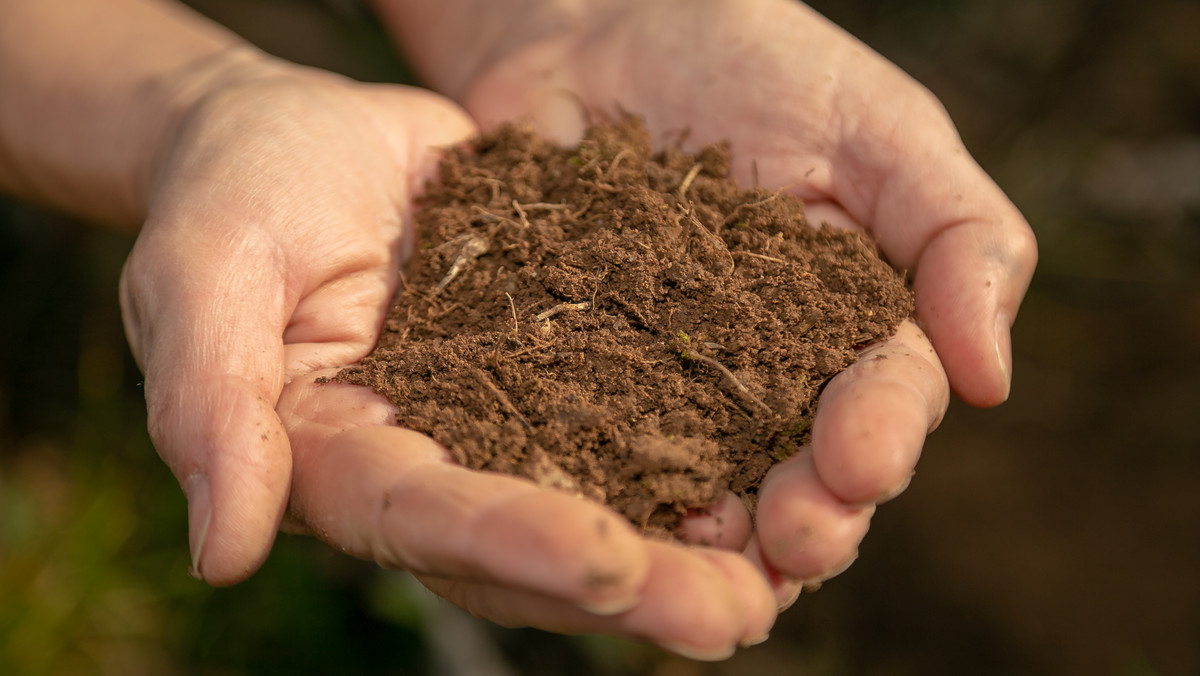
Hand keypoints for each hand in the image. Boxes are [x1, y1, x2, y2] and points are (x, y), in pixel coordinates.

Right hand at [120, 55, 773, 657]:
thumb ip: (209, 401)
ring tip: (791, 564)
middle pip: (533, 546)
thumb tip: (221, 551)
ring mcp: (503, 424)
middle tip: (735, 611)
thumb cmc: (238, 193)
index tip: (607, 563)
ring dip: (693, 542)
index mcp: (341, 461)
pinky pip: (635, 420)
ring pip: (603, 502)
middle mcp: (435, 465)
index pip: (426, 517)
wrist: (310, 138)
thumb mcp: (203, 273)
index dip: (514, 542)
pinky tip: (784, 465)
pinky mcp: (561, 370)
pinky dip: (704, 449)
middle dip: (636, 585)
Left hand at [445, 0, 1036, 600]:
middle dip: (805, 515)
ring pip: (700, 481)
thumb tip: (992, 379)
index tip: (860, 465)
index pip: (884, 402)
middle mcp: (766, 378)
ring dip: (709, 529)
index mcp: (853, 330)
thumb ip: (957, 238)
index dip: (877, 440)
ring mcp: (668, 382)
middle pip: (798, 471)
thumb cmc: (759, 62)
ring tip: (703, 553)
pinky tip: (591, 507)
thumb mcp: (880, 130)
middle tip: (790, 541)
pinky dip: (595, 479)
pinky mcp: (576, 372)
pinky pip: (587, 436)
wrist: (598, 28)